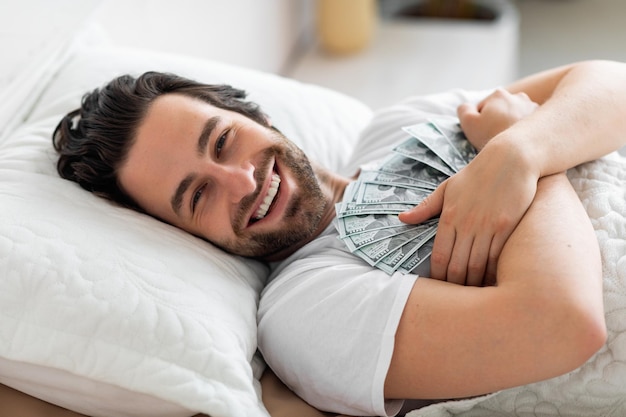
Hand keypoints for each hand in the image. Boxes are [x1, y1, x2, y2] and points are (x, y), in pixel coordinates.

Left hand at [398, 89, 538, 284]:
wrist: (510, 159)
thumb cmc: (476, 175)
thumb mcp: (446, 187)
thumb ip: (425, 207)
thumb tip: (401, 219)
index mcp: (448, 216)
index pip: (439, 255)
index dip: (436, 276)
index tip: (437, 287)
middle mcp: (466, 223)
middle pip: (456, 265)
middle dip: (453, 285)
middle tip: (454, 299)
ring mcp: (487, 226)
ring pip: (477, 265)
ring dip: (472, 283)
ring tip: (471, 296)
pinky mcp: (507, 226)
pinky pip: (496, 256)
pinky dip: (492, 272)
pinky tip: (490, 282)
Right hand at [458, 88, 537, 149]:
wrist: (521, 153)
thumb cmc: (492, 137)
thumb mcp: (468, 123)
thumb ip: (464, 110)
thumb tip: (466, 107)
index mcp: (498, 95)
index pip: (482, 107)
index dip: (478, 122)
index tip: (481, 133)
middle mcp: (518, 97)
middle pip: (501, 110)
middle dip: (496, 121)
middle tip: (494, 138)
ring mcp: (533, 108)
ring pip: (515, 117)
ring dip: (511, 125)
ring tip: (509, 142)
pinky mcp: (545, 121)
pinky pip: (528, 125)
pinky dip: (524, 132)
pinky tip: (521, 143)